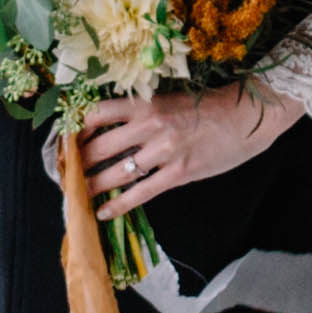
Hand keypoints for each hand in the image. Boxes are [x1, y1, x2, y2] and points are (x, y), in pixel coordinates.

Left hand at [79, 83, 303, 219]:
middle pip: (98, 146)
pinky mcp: (178, 173)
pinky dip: (117, 204)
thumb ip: (140, 113)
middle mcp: (150, 125)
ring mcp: (164, 151)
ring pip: (114, 172)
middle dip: (76, 162)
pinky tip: (102, 212)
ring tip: (76, 195)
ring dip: (90, 186)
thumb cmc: (209, 106)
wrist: (248, 117)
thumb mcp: (169, 100)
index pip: (96, 114)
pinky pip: (140, 193)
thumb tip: (108, 128)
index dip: (74, 128)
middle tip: (64, 173)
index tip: (63, 140)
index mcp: (145, 103)